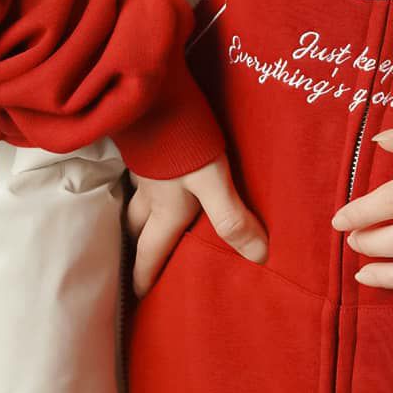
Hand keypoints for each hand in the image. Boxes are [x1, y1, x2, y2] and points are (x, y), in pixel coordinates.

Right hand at [125, 152, 269, 297]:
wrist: (153, 94)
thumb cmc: (183, 142)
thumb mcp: (211, 181)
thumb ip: (232, 218)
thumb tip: (259, 258)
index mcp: (164, 211)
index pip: (152, 252)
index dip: (145, 277)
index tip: (138, 298)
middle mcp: (149, 196)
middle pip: (136, 230)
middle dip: (136, 249)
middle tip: (137, 263)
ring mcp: (142, 171)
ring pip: (134, 204)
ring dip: (136, 219)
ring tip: (142, 226)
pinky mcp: (144, 148)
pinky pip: (139, 178)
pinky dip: (143, 189)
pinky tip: (152, 180)